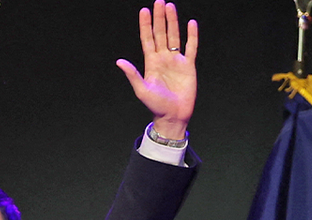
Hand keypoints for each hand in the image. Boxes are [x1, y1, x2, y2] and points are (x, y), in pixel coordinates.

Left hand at [116, 0, 197, 138]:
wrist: (173, 115)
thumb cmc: (156, 105)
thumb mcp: (142, 90)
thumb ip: (132, 74)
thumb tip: (119, 61)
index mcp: (151, 63)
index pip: (147, 39)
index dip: (146, 25)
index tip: (144, 11)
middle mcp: (163, 59)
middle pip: (161, 33)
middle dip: (159, 18)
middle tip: (159, 2)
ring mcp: (176, 61)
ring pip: (174, 36)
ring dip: (173, 22)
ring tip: (170, 7)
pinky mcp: (189, 66)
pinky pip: (191, 47)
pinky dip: (192, 36)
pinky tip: (191, 23)